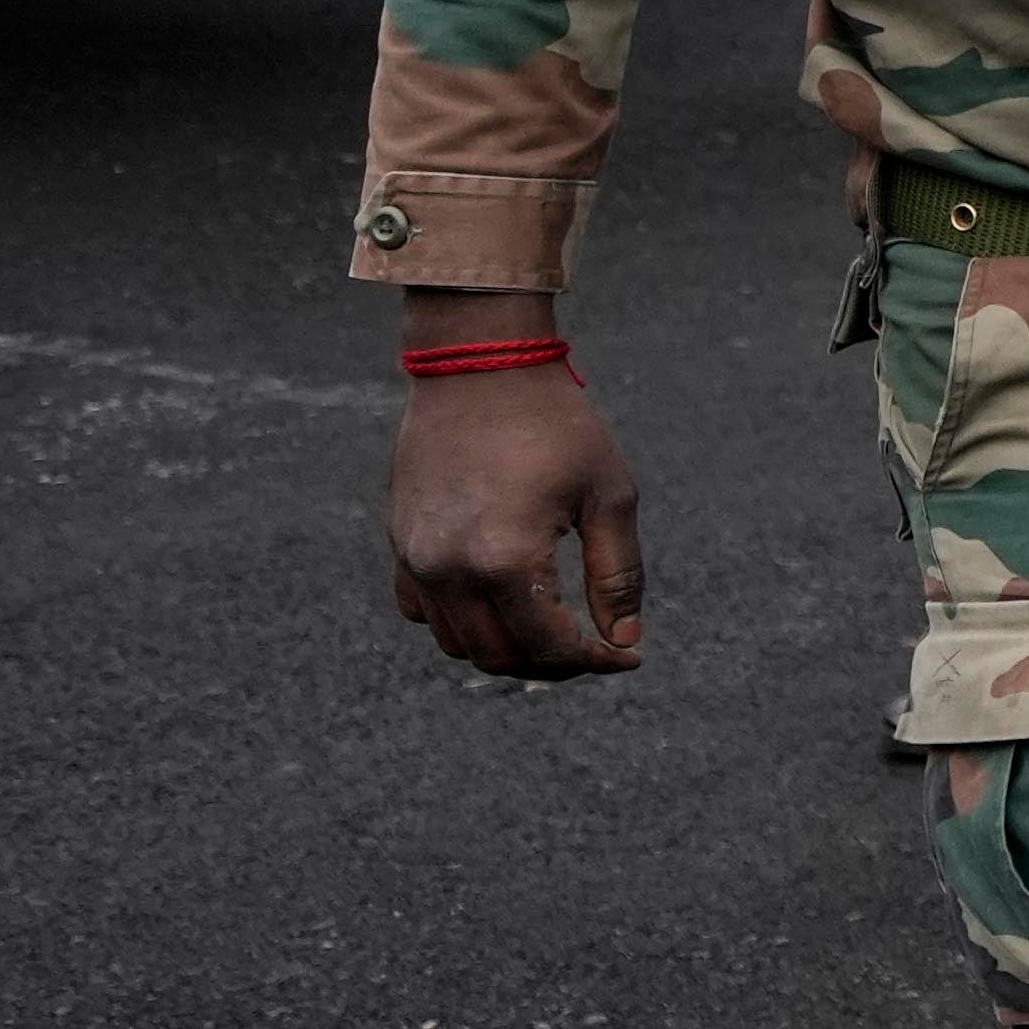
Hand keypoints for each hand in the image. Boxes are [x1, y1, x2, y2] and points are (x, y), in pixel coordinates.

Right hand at [385, 337, 646, 677]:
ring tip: (552, 628)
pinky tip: (498, 601)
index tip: (629, 656)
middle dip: (554, 664)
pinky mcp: (399, 539)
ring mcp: (416, 556)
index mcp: (506, 559)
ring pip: (457, 643)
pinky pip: (420, 609)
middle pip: (500, 656)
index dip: (596, 661)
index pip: (551, 646)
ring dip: (506, 648)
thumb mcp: (609, 496)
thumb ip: (618, 576)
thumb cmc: (556, 422)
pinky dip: (459, 621)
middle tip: (593, 646)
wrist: (479, 363)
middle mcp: (450, 567)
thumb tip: (623, 642)